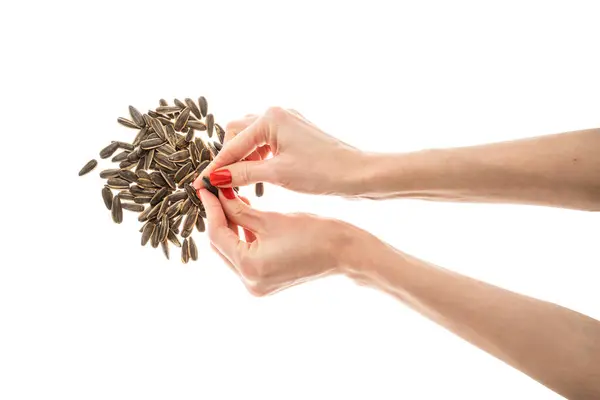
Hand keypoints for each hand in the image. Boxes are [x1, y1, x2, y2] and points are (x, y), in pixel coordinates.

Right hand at [193, 107, 367, 195]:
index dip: (215, 167)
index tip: (199, 185)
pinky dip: (259, 158)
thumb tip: (215, 177)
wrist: (357, 174)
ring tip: (242, 183)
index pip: (232, 145)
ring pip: (252, 139)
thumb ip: (243, 174)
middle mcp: (277, 114)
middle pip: (237, 133)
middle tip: (224, 183)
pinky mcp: (296, 134)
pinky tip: (260, 176)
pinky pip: (267, 143)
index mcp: (270, 118)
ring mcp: (288, 122)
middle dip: (229, 158)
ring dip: (244, 159)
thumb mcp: (277, 174)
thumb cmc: (322, 172)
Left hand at [197, 186, 360, 295]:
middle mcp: (250, 283)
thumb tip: (217, 195)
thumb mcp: (271, 219)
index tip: (206, 188)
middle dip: (219, 218)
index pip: (218, 235)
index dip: (211, 209)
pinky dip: (244, 237)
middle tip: (218, 192)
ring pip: (233, 251)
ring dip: (231, 227)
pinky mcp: (266, 282)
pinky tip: (246, 216)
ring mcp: (258, 286)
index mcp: (250, 268)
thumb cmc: (314, 233)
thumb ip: (239, 209)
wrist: (345, 253)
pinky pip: (245, 257)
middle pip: (222, 246)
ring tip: (233, 199)